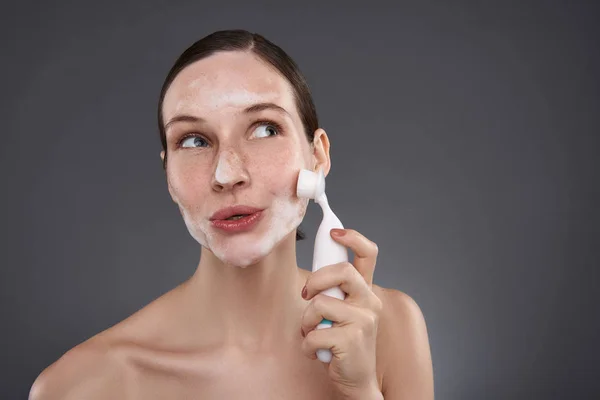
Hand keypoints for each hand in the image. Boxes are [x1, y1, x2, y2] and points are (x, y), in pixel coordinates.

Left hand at [300, 228, 382, 398]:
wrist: (357, 380)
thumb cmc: (344, 344)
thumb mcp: (343, 313)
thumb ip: (334, 293)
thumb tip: (312, 278)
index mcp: (367, 291)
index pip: (368, 254)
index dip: (353, 237)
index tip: (334, 232)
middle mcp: (370, 301)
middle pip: (342, 271)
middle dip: (315, 280)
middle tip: (306, 295)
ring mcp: (364, 320)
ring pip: (320, 303)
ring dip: (306, 322)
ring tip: (312, 334)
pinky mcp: (352, 339)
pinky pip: (314, 333)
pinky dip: (307, 345)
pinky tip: (317, 353)